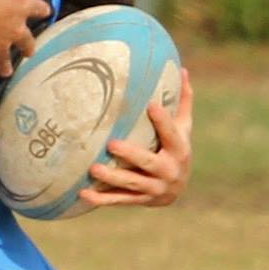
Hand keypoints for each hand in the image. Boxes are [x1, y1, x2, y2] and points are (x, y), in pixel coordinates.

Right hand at [0, 0, 49, 97]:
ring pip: (4, 58)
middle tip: (30, 53)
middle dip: (26, 46)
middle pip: (23, 40)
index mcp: (20, 8)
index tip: (47, 11)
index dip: (40, 9)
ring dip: (6, 65)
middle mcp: (13, 30)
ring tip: (8, 73)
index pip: (34, 7)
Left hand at [79, 71, 194, 208]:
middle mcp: (169, 171)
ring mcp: (154, 188)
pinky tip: (84, 194)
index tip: (151, 105)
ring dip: (112, 177)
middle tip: (111, 143)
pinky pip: (120, 200)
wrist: (178, 188)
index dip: (162, 121)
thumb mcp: (184, 127)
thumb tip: (184, 69)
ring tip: (93, 168)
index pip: (171, 133)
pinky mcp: (140, 200)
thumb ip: (182, 101)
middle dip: (131, 154)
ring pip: (132, 184)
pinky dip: (102, 199)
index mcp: (179, 149)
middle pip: (149, 162)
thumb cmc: (176, 148)